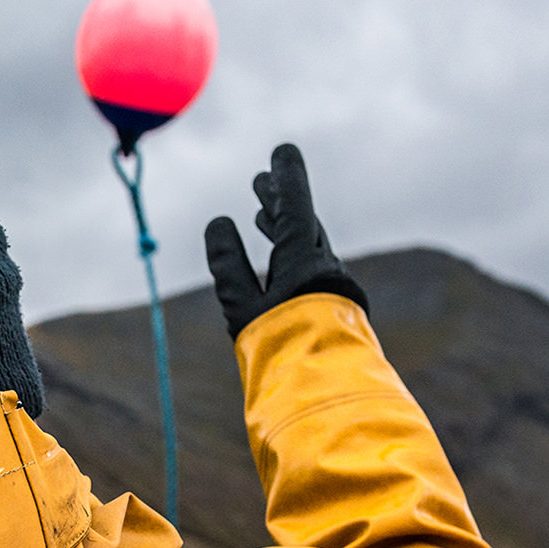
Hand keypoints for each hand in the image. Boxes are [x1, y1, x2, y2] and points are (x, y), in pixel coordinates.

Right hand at [203, 142, 367, 338]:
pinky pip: (310, 267)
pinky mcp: (330, 308)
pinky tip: (281, 265)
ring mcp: (330, 289)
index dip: (287, 177)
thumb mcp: (244, 309)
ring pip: (306, 246)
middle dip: (279, 201)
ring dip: (284, 228)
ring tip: (264, 218)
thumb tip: (218, 223)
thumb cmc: (283, 352)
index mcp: (305, 261)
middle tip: (260, 182)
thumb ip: (229, 266)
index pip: (297, 205)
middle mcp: (323, 269)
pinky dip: (291, 254)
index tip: (281, 151)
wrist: (328, 396)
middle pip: (301, 223)